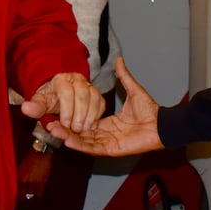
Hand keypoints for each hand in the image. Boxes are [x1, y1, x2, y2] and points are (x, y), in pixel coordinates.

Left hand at [16, 145, 53, 199]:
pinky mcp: (41, 182)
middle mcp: (23, 180)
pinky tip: (39, 198)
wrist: (41, 152)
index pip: (13, 190)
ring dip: (31, 200)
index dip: (14, 196)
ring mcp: (33, 182)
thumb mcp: (21, 167)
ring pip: (30, 196)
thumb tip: (17, 185)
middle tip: (24, 202)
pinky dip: (38, 197)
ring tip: (32, 202)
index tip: (14, 199)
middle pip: (21, 196)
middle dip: (22, 200)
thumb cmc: (31, 158)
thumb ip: (19, 176)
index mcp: (17, 176)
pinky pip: (39, 194)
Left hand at [23, 72, 103, 132]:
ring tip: (83, 129)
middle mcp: (76, 80)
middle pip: (83, 94)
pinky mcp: (96, 94)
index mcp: (61, 80)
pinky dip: (97, 115)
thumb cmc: (50, 98)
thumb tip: (26, 108)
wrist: (58, 94)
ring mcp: (88, 85)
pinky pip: (101, 103)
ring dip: (90, 115)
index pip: (66, 92)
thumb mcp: (40, 102)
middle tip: (75, 129)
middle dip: (80, 114)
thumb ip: (35, 106)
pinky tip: (90, 125)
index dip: (67, 110)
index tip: (65, 124)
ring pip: (94, 98)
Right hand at [49, 57, 163, 155]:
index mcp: (107, 122)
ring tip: (53, 130)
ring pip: (83, 141)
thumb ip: (123, 76)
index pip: (85, 122)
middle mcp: (105, 134)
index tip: (58, 113)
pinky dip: (80, 145)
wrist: (161, 124)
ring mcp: (107, 143)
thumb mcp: (132, 90)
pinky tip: (68, 141)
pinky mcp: (112, 150)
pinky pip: (93, 148)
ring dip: (68, 137)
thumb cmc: (150, 110)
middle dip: (64, 129)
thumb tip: (119, 60)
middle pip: (80, 133)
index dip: (71, 118)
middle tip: (48, 124)